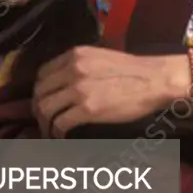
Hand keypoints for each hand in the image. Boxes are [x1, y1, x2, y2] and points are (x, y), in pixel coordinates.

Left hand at [32, 45, 191, 137]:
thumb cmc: (132, 71)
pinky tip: (62, 137)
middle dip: (38, 109)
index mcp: (75, 55)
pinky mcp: (88, 108)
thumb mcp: (100, 58)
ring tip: (50, 131)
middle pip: (40, 92)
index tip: (44, 101)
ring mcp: (79, 89)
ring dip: (44, 124)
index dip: (40, 90)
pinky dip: (57, 133)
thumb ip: (80, 65)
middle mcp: (73, 69)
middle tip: (44, 120)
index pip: (42, 73)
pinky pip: (60, 123)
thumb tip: (66, 83)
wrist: (154, 79)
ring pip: (45, 109)